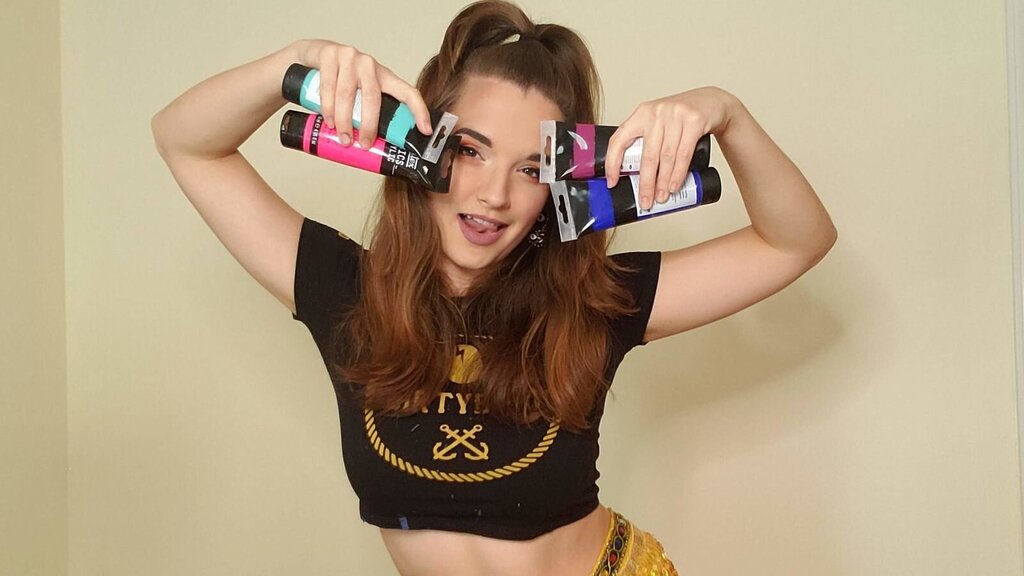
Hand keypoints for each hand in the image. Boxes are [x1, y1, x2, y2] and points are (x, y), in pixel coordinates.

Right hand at [296, 39, 431, 148]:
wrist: (312, 55)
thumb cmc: (339, 79)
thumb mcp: (357, 94)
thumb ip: (365, 112)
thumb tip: (372, 148)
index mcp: (383, 76)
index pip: (408, 92)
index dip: (420, 111)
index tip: (426, 130)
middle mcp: (369, 65)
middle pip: (373, 97)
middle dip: (369, 125)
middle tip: (365, 145)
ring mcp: (350, 57)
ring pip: (347, 94)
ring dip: (345, 120)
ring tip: (343, 137)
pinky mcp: (329, 54)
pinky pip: (329, 86)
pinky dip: (327, 107)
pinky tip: (328, 120)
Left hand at [605, 87, 736, 209]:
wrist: (711, 102)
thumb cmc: (681, 117)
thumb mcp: (659, 122)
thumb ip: (647, 140)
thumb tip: (634, 175)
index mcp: (641, 114)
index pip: (619, 139)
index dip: (612, 162)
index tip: (613, 182)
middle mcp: (656, 113)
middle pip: (647, 155)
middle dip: (645, 183)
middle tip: (645, 201)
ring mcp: (675, 115)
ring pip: (666, 157)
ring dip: (663, 182)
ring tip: (661, 197)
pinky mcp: (694, 121)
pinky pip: (684, 153)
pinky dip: (678, 173)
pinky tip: (674, 185)